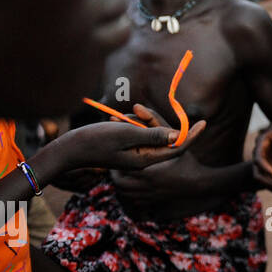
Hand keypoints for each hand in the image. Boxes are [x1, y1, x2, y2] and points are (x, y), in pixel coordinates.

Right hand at [50, 105, 204, 172]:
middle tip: (137, 110)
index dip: (191, 135)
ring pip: (146, 131)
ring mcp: (132, 154)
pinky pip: (134, 132)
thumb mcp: (126, 134)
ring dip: (136, 121)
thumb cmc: (94, 141)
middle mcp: (141, 159)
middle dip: (151, 121)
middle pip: (161, 136)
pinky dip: (127, 123)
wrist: (67, 149)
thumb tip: (177, 136)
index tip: (204, 121)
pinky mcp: (124, 147)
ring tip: (115, 119)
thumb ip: (153, 135)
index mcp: (145, 160)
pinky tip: (112, 121)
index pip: (176, 148)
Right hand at [253, 112, 271, 190]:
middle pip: (258, 170)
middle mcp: (260, 150)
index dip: (266, 168)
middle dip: (267, 179)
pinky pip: (269, 173)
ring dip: (270, 182)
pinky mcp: (270, 160)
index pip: (259, 159)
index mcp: (261, 142)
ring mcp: (264, 156)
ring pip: (262, 174)